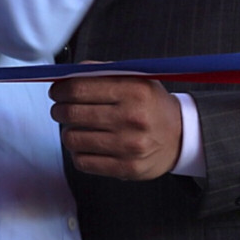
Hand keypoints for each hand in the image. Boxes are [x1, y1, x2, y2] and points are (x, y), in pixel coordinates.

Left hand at [49, 77, 183, 179]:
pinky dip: (78, 153)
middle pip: (70, 113)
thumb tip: (65, 74)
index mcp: (134, 90)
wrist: (182, 136)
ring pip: (71, 139)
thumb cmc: (151, 106)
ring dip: (69, 132)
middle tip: (63, 110)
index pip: (77, 88)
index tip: (57, 92)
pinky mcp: (127, 167)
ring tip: (79, 128)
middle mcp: (133, 118)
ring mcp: (130, 145)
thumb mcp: (135, 79)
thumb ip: (101, 72)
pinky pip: (82, 161)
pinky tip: (89, 146)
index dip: (59, 90)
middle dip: (59, 110)